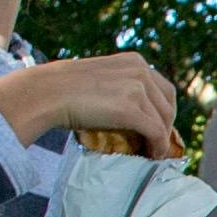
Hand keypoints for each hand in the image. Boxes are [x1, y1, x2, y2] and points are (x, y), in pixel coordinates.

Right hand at [0, 53, 182, 156]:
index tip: (158, 127)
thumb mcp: (102, 78)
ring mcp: (137, 89)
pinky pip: (156, 133)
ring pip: (164, 121)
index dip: (164, 111)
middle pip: (168, 105)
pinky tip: (152, 156)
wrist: (47, 93)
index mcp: (135, 61)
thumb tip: (133, 111)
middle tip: (156, 143)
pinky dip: (158, 147)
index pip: (164, 89)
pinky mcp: (131, 109)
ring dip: (161, 140)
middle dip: (166, 126)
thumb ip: (121, 87)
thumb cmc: (65, 89)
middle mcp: (141, 71)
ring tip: (152, 153)